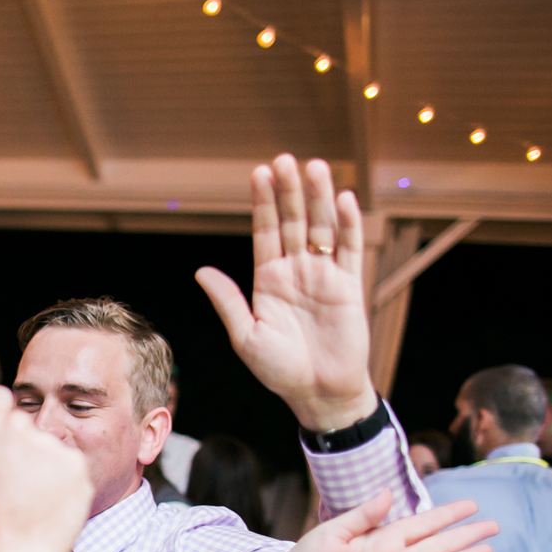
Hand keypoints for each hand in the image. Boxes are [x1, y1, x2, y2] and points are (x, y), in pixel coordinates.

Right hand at [0, 381, 90, 551]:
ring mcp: (49, 447)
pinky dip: (62, 482)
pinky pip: (70, 464)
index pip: (0, 397)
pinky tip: (47, 504)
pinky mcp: (76, 466)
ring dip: (42, 465)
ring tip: (28, 500)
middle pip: (25, 421)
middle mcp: (17, 428)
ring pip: (49, 444)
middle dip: (20, 446)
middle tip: (10, 486)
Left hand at [195, 154, 378, 431]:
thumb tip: (202, 271)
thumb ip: (228, 301)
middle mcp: (295, 272)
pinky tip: (345, 200)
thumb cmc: (278, 370)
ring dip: (319, 199)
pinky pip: (349, 250)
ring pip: (321, 228)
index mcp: (268, 280)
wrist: (318, 393)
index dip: (263, 203)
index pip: (265, 232)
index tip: (259, 173)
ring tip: (316, 167)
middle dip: (289, 191)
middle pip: (292, 222)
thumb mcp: (246, 336)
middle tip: (286, 158)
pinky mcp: (349, 287)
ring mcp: (323, 276)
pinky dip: (348, 225)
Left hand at [244, 492, 498, 551]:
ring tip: (488, 550)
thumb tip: (388, 492)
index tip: (472, 505)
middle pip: (438, 545)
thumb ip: (362, 516)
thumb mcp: (331, 533)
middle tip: (493, 525)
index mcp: (380, 538)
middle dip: (466, 535)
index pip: (422, 524)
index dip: (447, 515)